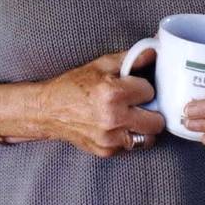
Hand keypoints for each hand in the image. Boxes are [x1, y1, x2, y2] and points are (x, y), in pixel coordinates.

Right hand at [37, 49, 164, 156]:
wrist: (48, 110)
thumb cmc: (73, 85)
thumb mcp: (100, 65)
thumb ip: (130, 59)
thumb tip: (153, 52)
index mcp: (112, 93)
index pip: (150, 92)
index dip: (143, 88)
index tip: (134, 87)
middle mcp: (113, 118)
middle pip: (156, 121)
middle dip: (151, 111)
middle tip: (139, 105)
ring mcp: (110, 139)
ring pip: (148, 138)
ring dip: (142, 128)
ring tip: (130, 117)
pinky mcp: (106, 152)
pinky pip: (131, 147)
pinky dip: (128, 137)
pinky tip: (117, 127)